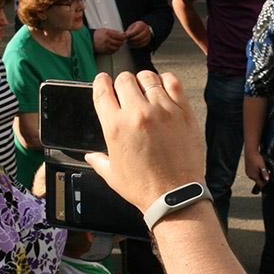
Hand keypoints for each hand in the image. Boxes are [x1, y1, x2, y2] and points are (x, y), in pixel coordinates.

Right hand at [84, 71, 204, 210]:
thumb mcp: (112, 175)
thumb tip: (91, 156)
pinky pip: (173, 82)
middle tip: (127, 92)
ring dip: (144, 82)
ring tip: (146, 91)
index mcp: (115, 127)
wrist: (175, 196)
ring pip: (148, 77)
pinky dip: (166, 81)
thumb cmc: (145, 187)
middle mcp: (137, 114)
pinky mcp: (182, 112)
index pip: (102, 90)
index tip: (103, 82)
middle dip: (123, 83)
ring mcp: (162, 111)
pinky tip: (164, 89)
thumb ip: (99, 160)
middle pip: (124, 79)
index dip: (101, 82)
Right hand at [92, 28, 125, 54]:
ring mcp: (106, 47)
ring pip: (117, 48)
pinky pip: (112, 52)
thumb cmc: (97, 34)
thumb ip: (114, 32)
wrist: (90, 40)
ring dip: (118, 46)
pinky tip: (111, 47)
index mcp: (108, 34)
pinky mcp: (104, 51)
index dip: (123, 37)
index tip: (123, 37)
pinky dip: (113, 50)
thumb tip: (122, 34)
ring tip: (115, 44)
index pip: (120, 36)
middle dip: (121, 42)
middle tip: (120, 40)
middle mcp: (107, 40)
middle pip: (120, 43)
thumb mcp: (106, 30)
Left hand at [123, 21, 152, 48]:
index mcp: (142, 25)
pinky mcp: (147, 41)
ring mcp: (148, 36)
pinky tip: (131, 45)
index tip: (126, 36)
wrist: (143, 29)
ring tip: (128, 43)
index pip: (137, 30)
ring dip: (133, 43)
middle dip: (132, 39)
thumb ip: (128, 31)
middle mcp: (146, 30)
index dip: (131, 34)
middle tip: (127, 40)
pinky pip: (141, 45)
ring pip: (140, 41)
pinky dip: (135, 46)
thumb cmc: (136, 27)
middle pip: (139, 37)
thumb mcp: (132, 27)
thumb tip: (125, 36)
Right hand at [244, 147, 269, 190]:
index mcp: (254, 175)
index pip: (259, 184)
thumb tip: (267, 179)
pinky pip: (252, 174)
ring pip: (254, 177)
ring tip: (261, 169)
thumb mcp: (262, 166)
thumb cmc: (256, 158)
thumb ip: (265, 173)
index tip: (268, 182)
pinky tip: (257, 168)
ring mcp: (248, 173)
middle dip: (262, 179)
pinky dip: (255, 173)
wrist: (250, 152)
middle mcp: (250, 175)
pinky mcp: (246, 170)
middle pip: (257, 181)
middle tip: (266, 173)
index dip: (264, 184)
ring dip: (258, 175)